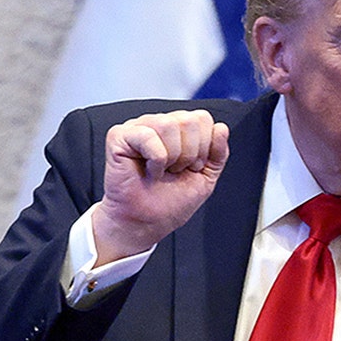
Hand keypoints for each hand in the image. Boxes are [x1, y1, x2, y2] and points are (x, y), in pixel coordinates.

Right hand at [91, 110, 229, 264]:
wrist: (147, 222)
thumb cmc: (170, 202)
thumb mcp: (205, 177)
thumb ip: (218, 153)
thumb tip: (221, 128)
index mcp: (179, 130)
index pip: (202, 118)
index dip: (204, 146)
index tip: (192, 167)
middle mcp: (159, 124)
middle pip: (189, 120)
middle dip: (190, 153)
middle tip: (176, 171)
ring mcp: (138, 128)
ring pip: (169, 124)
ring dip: (173, 156)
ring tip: (164, 171)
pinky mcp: (119, 137)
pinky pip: (148, 136)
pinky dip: (156, 159)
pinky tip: (150, 171)